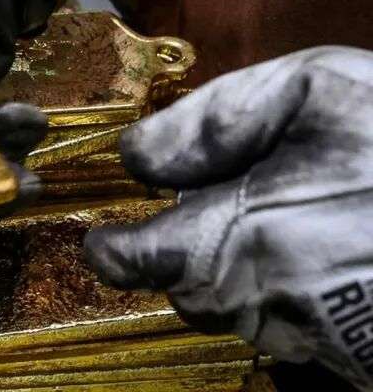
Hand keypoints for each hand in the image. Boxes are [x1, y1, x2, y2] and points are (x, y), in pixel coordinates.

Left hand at [83, 46, 372, 389]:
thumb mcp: (308, 92)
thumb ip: (209, 122)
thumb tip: (136, 159)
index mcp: (239, 240)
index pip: (134, 264)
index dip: (111, 250)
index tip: (102, 239)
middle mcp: (269, 304)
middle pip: (189, 292)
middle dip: (184, 256)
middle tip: (219, 209)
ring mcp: (320, 339)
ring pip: (243, 314)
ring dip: (240, 275)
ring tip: (286, 222)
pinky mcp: (360, 355)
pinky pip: (298, 333)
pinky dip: (293, 296)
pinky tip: (330, 252)